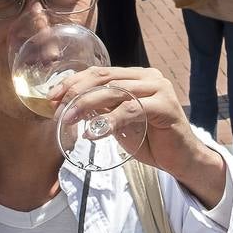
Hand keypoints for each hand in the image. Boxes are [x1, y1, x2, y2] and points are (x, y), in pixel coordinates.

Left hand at [50, 67, 223, 196]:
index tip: (52, 97)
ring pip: (115, 91)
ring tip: (69, 120)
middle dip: (75, 91)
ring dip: (87, 104)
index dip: (73, 82)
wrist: (181, 160)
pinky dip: (109, 121)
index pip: (99, 72)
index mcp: (138, 76)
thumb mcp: (120, 122)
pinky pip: (130, 110)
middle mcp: (149, 77)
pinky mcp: (165, 106)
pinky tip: (93, 133)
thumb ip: (102, 109)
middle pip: (104, 77)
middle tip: (57, 108)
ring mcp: (159, 89)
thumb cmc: (151, 141)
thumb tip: (71, 105)